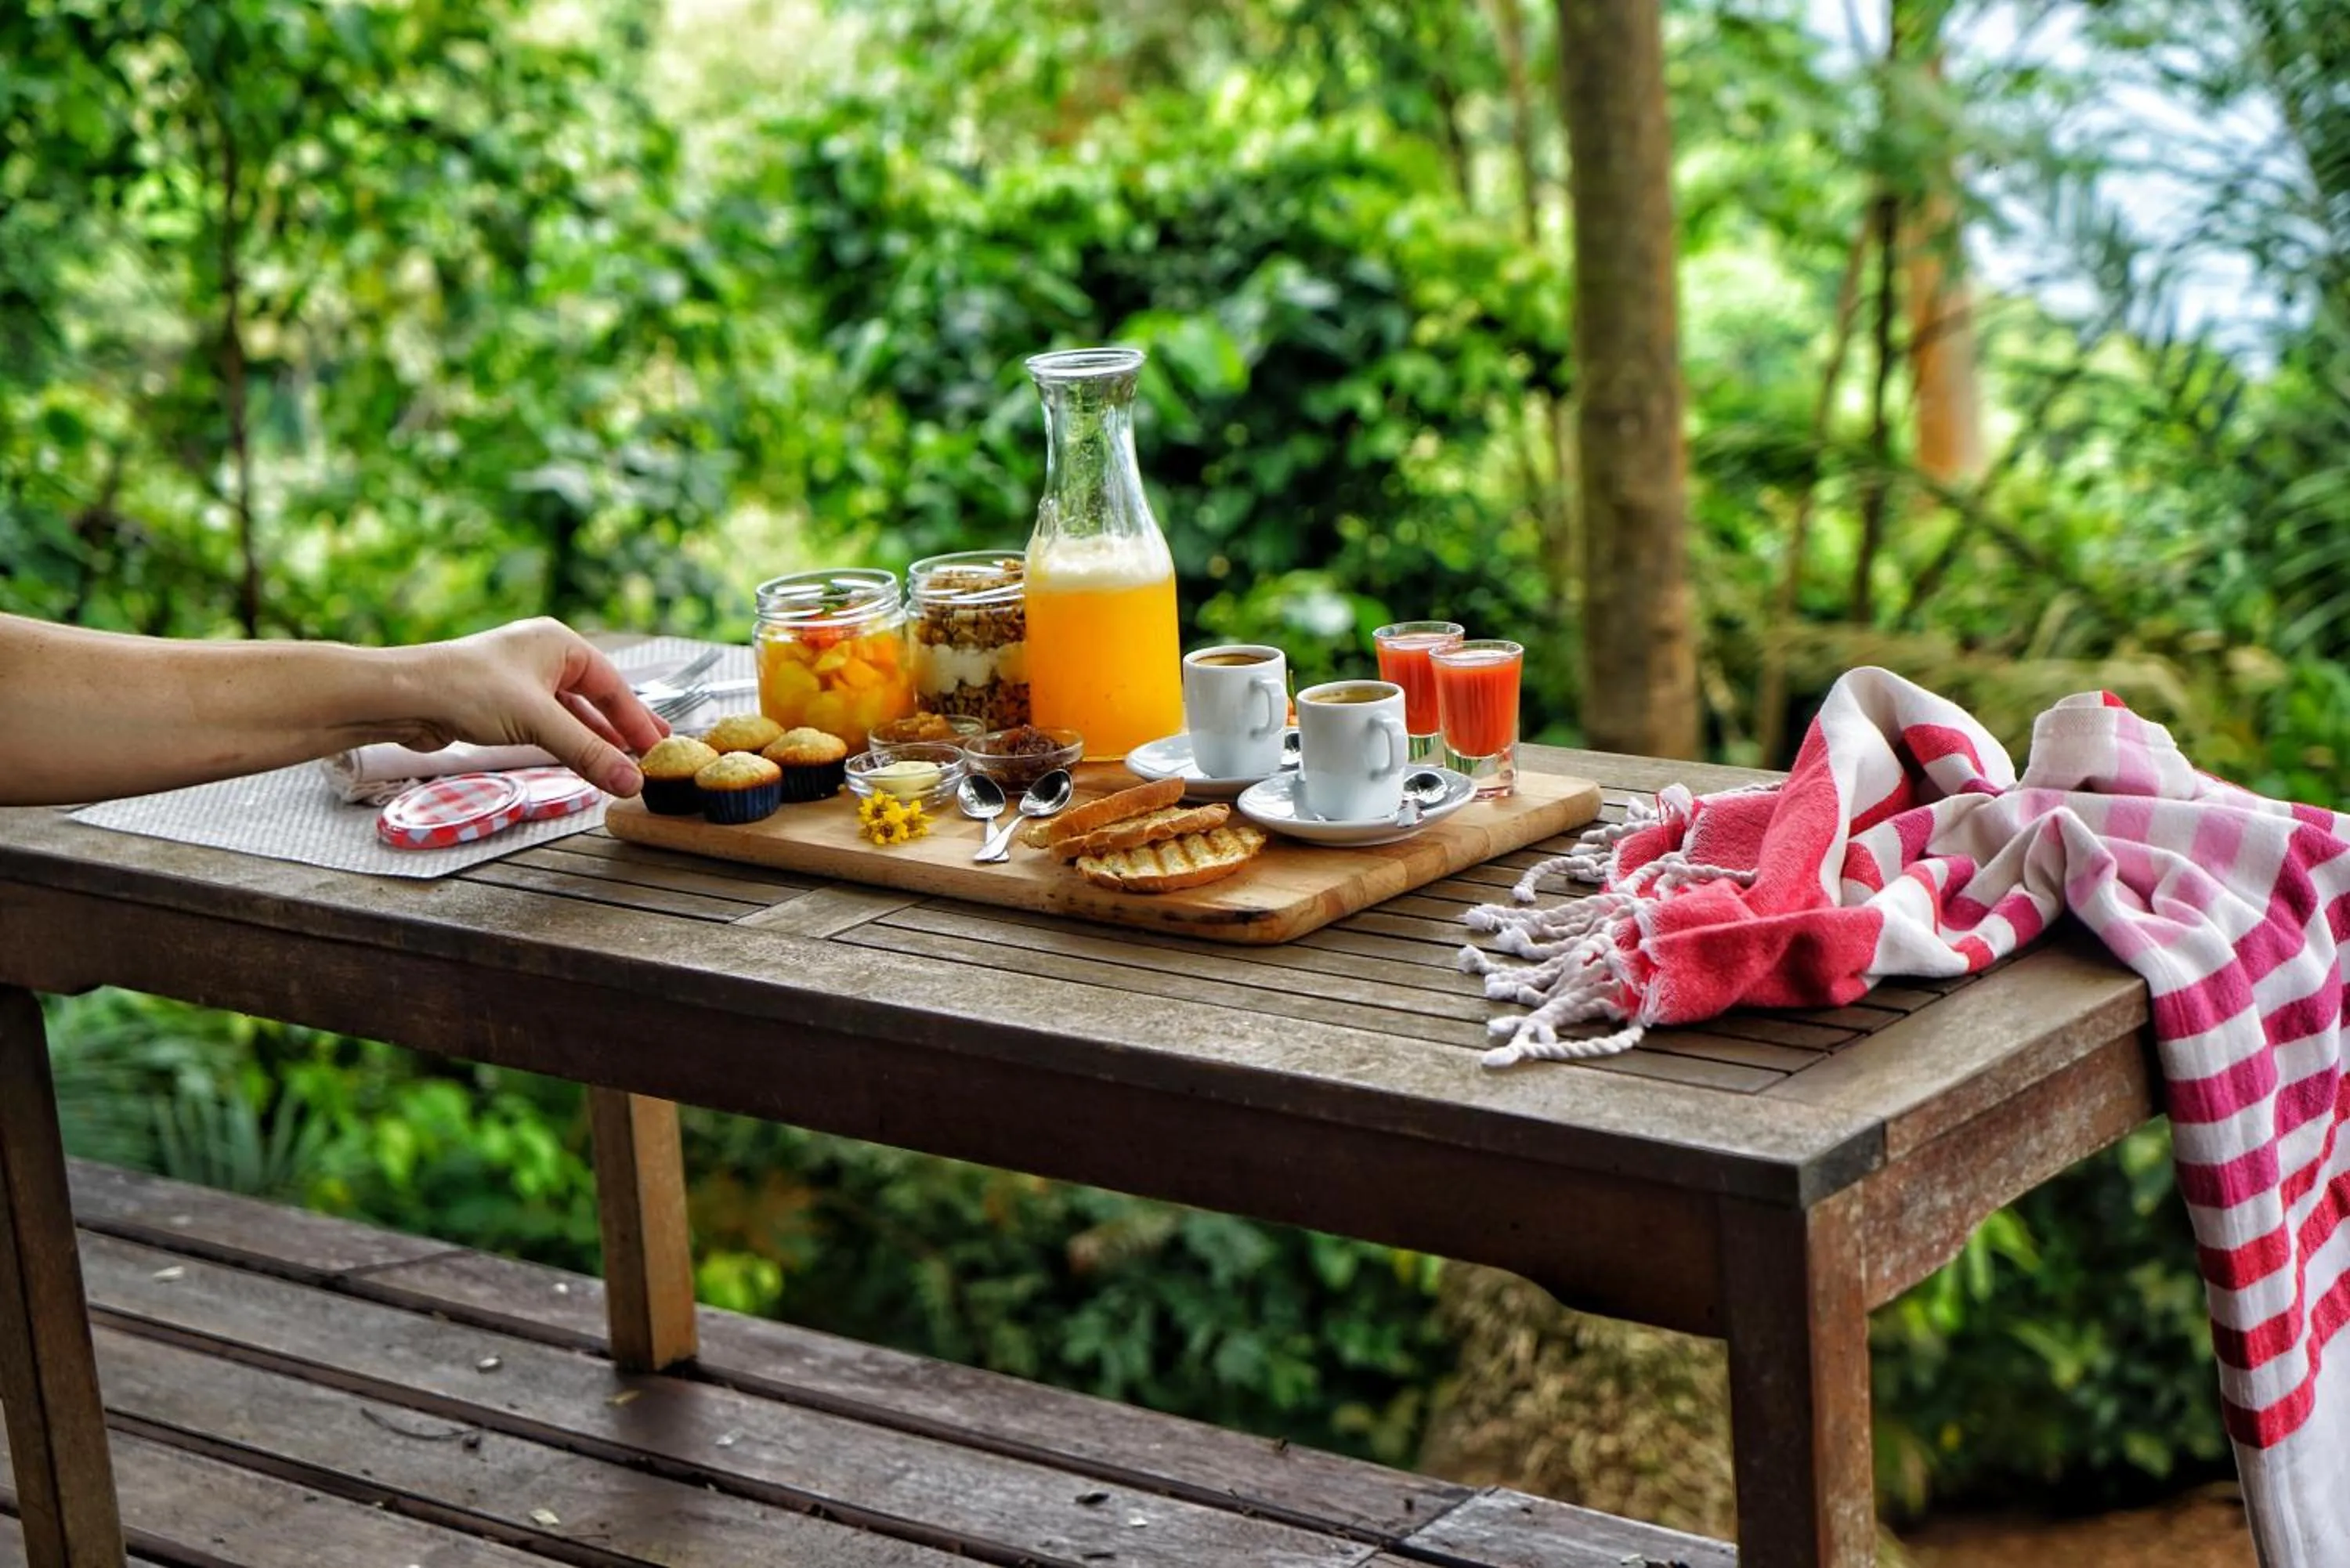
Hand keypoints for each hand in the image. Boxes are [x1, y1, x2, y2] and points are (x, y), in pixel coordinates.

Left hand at [399, 619, 669, 796]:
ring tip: (619, 762)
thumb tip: (632, 782)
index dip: (637, 718)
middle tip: (648, 751)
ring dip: (592, 739)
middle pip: (594, 696)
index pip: (612, 684)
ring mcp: (520, 681)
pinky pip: (545, 724)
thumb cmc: (467, 691)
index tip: (657, 746)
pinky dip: (565, 742)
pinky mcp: (500, 704)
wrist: (403, 697)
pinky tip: (578, 759)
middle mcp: (541, 656)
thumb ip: (588, 753)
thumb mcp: (539, 723)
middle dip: (620, 727)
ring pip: (569, 713)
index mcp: (557, 643)